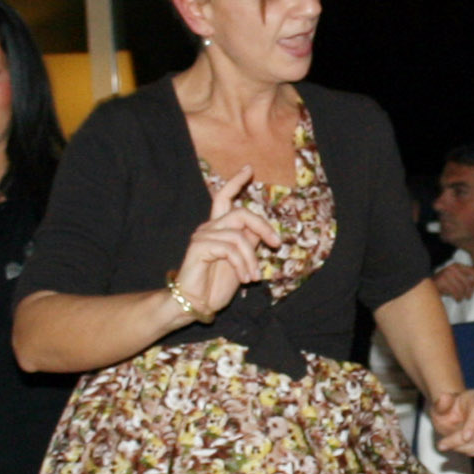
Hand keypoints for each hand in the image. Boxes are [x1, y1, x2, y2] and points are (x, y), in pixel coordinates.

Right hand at [171, 167, 280, 321]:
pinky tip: (244, 279)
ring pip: (238, 235)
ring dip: (251, 259)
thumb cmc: (215, 286)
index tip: (249, 169)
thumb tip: (262, 230)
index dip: (236, 182)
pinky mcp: (199, 247)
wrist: (197, 304)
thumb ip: (248, 243)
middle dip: (262, 226)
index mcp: (217, 229)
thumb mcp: (240, 262)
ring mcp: (202, 236)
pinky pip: (230, 249)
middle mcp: (208, 228)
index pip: (224, 198)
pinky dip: (242, 265)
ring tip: (253, 277)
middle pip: (239, 212)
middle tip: (276, 244)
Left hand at [429, 388, 473, 456]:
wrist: (455, 417)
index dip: (472, 426)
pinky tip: (465, 449)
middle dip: (461, 442)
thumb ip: (441, 405)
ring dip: (468, 448)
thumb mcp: (439, 408)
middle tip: (442, 445)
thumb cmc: (447, 412)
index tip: (465, 438)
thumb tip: (444, 398)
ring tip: (454, 447)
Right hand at [432, 261, 473, 299]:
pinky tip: (457, 299)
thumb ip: (464, 278)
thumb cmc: (444, 283)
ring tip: (461, 298)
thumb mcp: (454, 277)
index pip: (473, 271)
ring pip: (462, 288)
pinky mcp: (443, 281)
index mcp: (457, 265)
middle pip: (468, 282)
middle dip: (470, 291)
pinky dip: (458, 298)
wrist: (427, 285)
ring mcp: (447, 274)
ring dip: (463, 296)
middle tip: (469, 296)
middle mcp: (453, 268)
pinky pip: (455, 292)